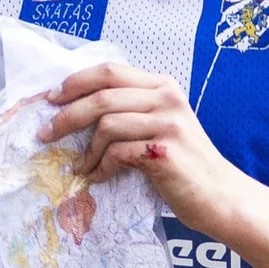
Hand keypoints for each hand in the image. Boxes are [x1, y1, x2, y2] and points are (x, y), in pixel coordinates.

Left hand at [40, 63, 252, 237]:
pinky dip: (101, 167)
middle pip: (103, 95)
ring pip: (106, 125)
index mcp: (163, 86)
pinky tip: (98, 177)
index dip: (75, 82)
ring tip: (79, 165)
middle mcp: (166, 99)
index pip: (110, 71)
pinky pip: (117, 153)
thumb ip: (132, 110)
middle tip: (47, 133)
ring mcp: (168, 124)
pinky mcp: (164, 152)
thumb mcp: (162, 124)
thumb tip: (78, 110)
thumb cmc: (186, 164)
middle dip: (68, 115)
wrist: (221, 196)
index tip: (52, 99)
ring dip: (85, 149)